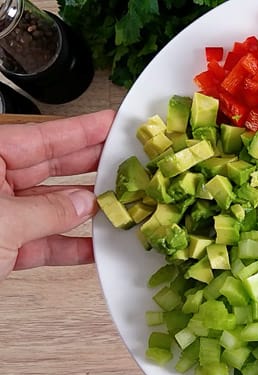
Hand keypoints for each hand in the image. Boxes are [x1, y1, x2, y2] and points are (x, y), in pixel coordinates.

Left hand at [0, 110, 115, 280]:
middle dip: (90, 168)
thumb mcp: (1, 223)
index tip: (112, 123)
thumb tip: (84, 203)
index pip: (41, 138)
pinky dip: (69, 247)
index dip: (82, 130)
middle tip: (125, 161)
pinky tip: (94, 246)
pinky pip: (42, 242)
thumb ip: (49, 211)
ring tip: (119, 206)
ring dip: (85, 212)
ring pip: (50, 208)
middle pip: (49, 169)